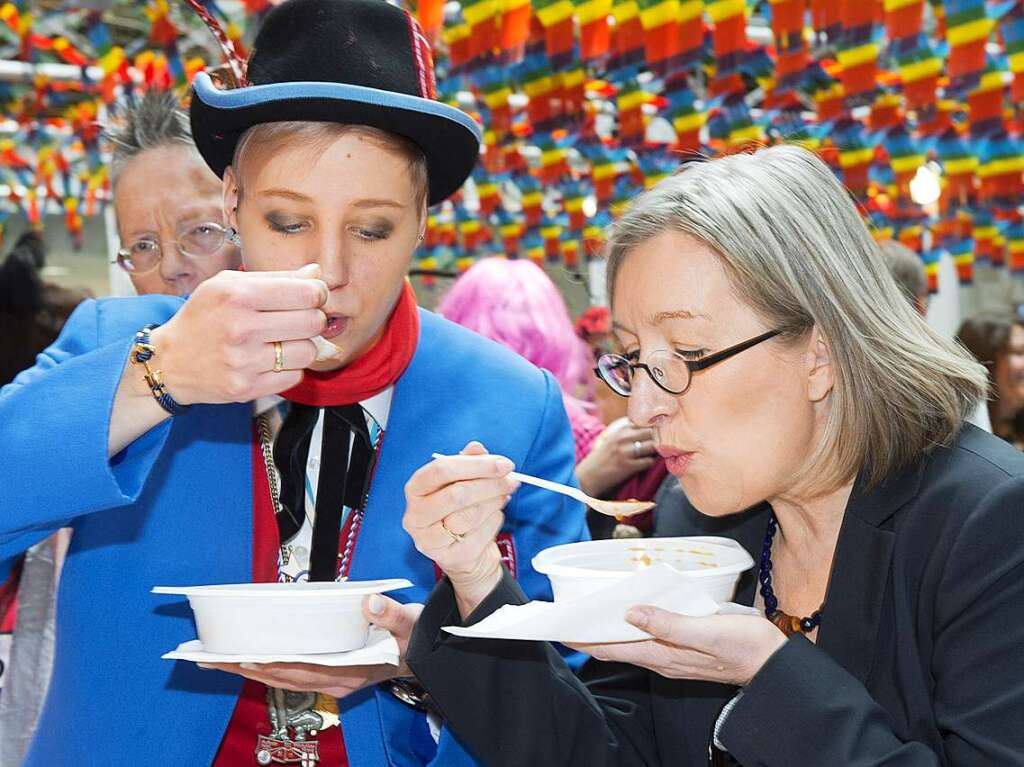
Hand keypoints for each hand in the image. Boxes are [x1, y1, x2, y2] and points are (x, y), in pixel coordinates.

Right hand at [150, 264, 327, 404]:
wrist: (169, 361)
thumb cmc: (203, 317)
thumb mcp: (228, 285)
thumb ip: (276, 277)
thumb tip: (316, 272)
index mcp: (238, 295)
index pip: (307, 293)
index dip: (318, 293)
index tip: (312, 296)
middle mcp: (241, 328)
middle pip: (313, 322)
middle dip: (313, 318)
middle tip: (300, 319)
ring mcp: (243, 362)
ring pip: (308, 352)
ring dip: (302, 346)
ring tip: (283, 341)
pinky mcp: (246, 388)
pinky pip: (295, 377)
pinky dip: (290, 368)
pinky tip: (271, 360)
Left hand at [198, 594, 421, 698]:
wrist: (423, 651)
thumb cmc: (414, 638)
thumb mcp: (409, 624)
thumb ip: (391, 614)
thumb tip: (369, 604)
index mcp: (352, 669)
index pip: (303, 668)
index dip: (272, 664)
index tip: (244, 657)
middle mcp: (337, 679)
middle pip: (283, 676)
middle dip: (245, 669)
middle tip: (211, 659)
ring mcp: (333, 679)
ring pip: (283, 678)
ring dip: (249, 670)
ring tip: (218, 661)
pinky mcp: (331, 673)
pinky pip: (291, 673)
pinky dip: (267, 667)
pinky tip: (249, 659)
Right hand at [403, 442, 518, 616]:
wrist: (463, 553)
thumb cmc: (459, 510)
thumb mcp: (460, 481)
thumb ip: (467, 462)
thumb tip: (477, 448)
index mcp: (416, 489)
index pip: (441, 470)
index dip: (476, 465)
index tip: (502, 463)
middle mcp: (416, 516)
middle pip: (457, 494)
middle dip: (490, 484)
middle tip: (511, 480)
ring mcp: (430, 540)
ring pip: (471, 515)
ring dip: (495, 502)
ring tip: (503, 495)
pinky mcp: (450, 557)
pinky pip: (481, 534)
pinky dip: (495, 521)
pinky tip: (494, 516)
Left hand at [569, 607, 786, 686]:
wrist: (774, 662)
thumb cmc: (744, 646)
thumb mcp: (707, 630)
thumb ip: (668, 623)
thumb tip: (629, 612)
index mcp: (662, 655)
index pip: (610, 648)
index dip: (583, 638)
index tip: (559, 627)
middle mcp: (662, 658)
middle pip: (615, 646)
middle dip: (589, 633)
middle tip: (566, 615)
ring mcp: (672, 654)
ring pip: (629, 642)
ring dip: (608, 628)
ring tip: (588, 610)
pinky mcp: (683, 646)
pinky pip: (647, 637)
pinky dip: (631, 625)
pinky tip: (629, 611)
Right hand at [576, 418, 656, 497]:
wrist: (589, 475)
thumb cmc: (602, 458)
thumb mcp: (612, 439)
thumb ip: (627, 433)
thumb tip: (648, 430)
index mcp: (620, 430)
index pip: (644, 422)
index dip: (652, 428)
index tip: (656, 433)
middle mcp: (622, 439)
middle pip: (651, 432)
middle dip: (656, 438)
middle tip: (657, 445)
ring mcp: (625, 452)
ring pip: (652, 446)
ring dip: (655, 451)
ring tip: (652, 455)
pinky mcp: (627, 466)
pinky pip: (648, 462)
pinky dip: (650, 463)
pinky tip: (645, 464)